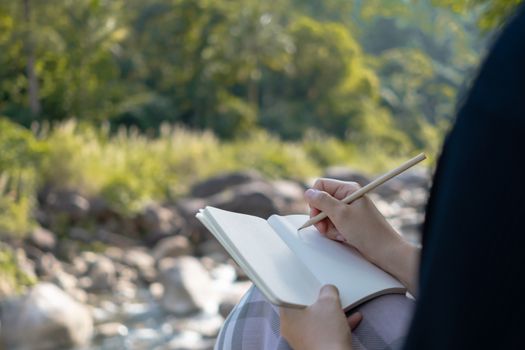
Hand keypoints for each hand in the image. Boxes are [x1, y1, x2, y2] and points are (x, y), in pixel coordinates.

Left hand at [280, 284, 361, 349]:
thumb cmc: (325, 335)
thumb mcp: (329, 303)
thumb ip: (328, 291)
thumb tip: (328, 290)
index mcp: (287, 315)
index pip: (290, 296)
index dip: (302, 289)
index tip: (311, 286)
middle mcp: (292, 329)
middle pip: (306, 309)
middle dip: (321, 302)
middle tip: (329, 297)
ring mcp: (303, 340)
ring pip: (317, 321)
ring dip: (331, 314)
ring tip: (342, 307)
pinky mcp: (315, 348)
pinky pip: (325, 332)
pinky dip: (336, 326)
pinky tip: (351, 319)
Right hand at [304, 178, 419, 294]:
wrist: (384, 250)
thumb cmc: (368, 231)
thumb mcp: (341, 214)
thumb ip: (322, 201)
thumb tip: (308, 193)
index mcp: (348, 189)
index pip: (320, 185)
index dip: (315, 199)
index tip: (317, 213)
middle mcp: (347, 197)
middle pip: (321, 202)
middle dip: (320, 216)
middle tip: (324, 228)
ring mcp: (347, 210)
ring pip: (325, 215)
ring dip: (328, 227)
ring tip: (340, 233)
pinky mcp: (348, 222)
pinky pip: (332, 224)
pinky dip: (334, 232)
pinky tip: (344, 237)